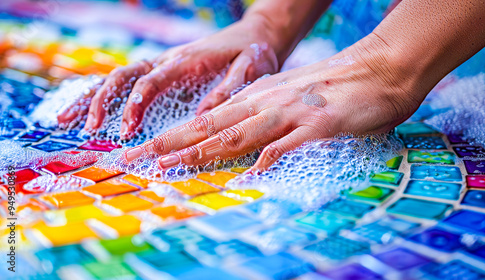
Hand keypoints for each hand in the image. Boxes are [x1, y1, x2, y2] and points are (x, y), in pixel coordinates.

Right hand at [58, 20, 279, 138]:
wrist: (255, 36)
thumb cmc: (253, 54)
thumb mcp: (250, 69)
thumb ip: (228, 89)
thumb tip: (201, 117)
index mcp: (186, 61)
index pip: (151, 80)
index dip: (135, 103)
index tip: (126, 128)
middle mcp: (169, 61)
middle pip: (126, 75)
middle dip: (103, 100)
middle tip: (91, 128)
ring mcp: (164, 64)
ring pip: (121, 76)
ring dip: (95, 97)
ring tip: (71, 120)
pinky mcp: (166, 71)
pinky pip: (132, 80)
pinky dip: (108, 94)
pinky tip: (92, 110)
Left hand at [125, 34, 426, 170]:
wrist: (381, 66)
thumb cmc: (338, 88)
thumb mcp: (292, 99)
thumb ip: (268, 117)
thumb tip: (248, 143)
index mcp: (259, 98)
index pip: (207, 120)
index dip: (174, 137)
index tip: (146, 153)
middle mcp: (266, 103)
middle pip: (211, 126)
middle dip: (171, 144)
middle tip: (136, 158)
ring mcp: (290, 112)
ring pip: (238, 133)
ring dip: (203, 150)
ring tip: (170, 166)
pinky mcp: (319, 123)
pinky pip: (288, 144)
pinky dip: (266, 159)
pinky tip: (248, 176)